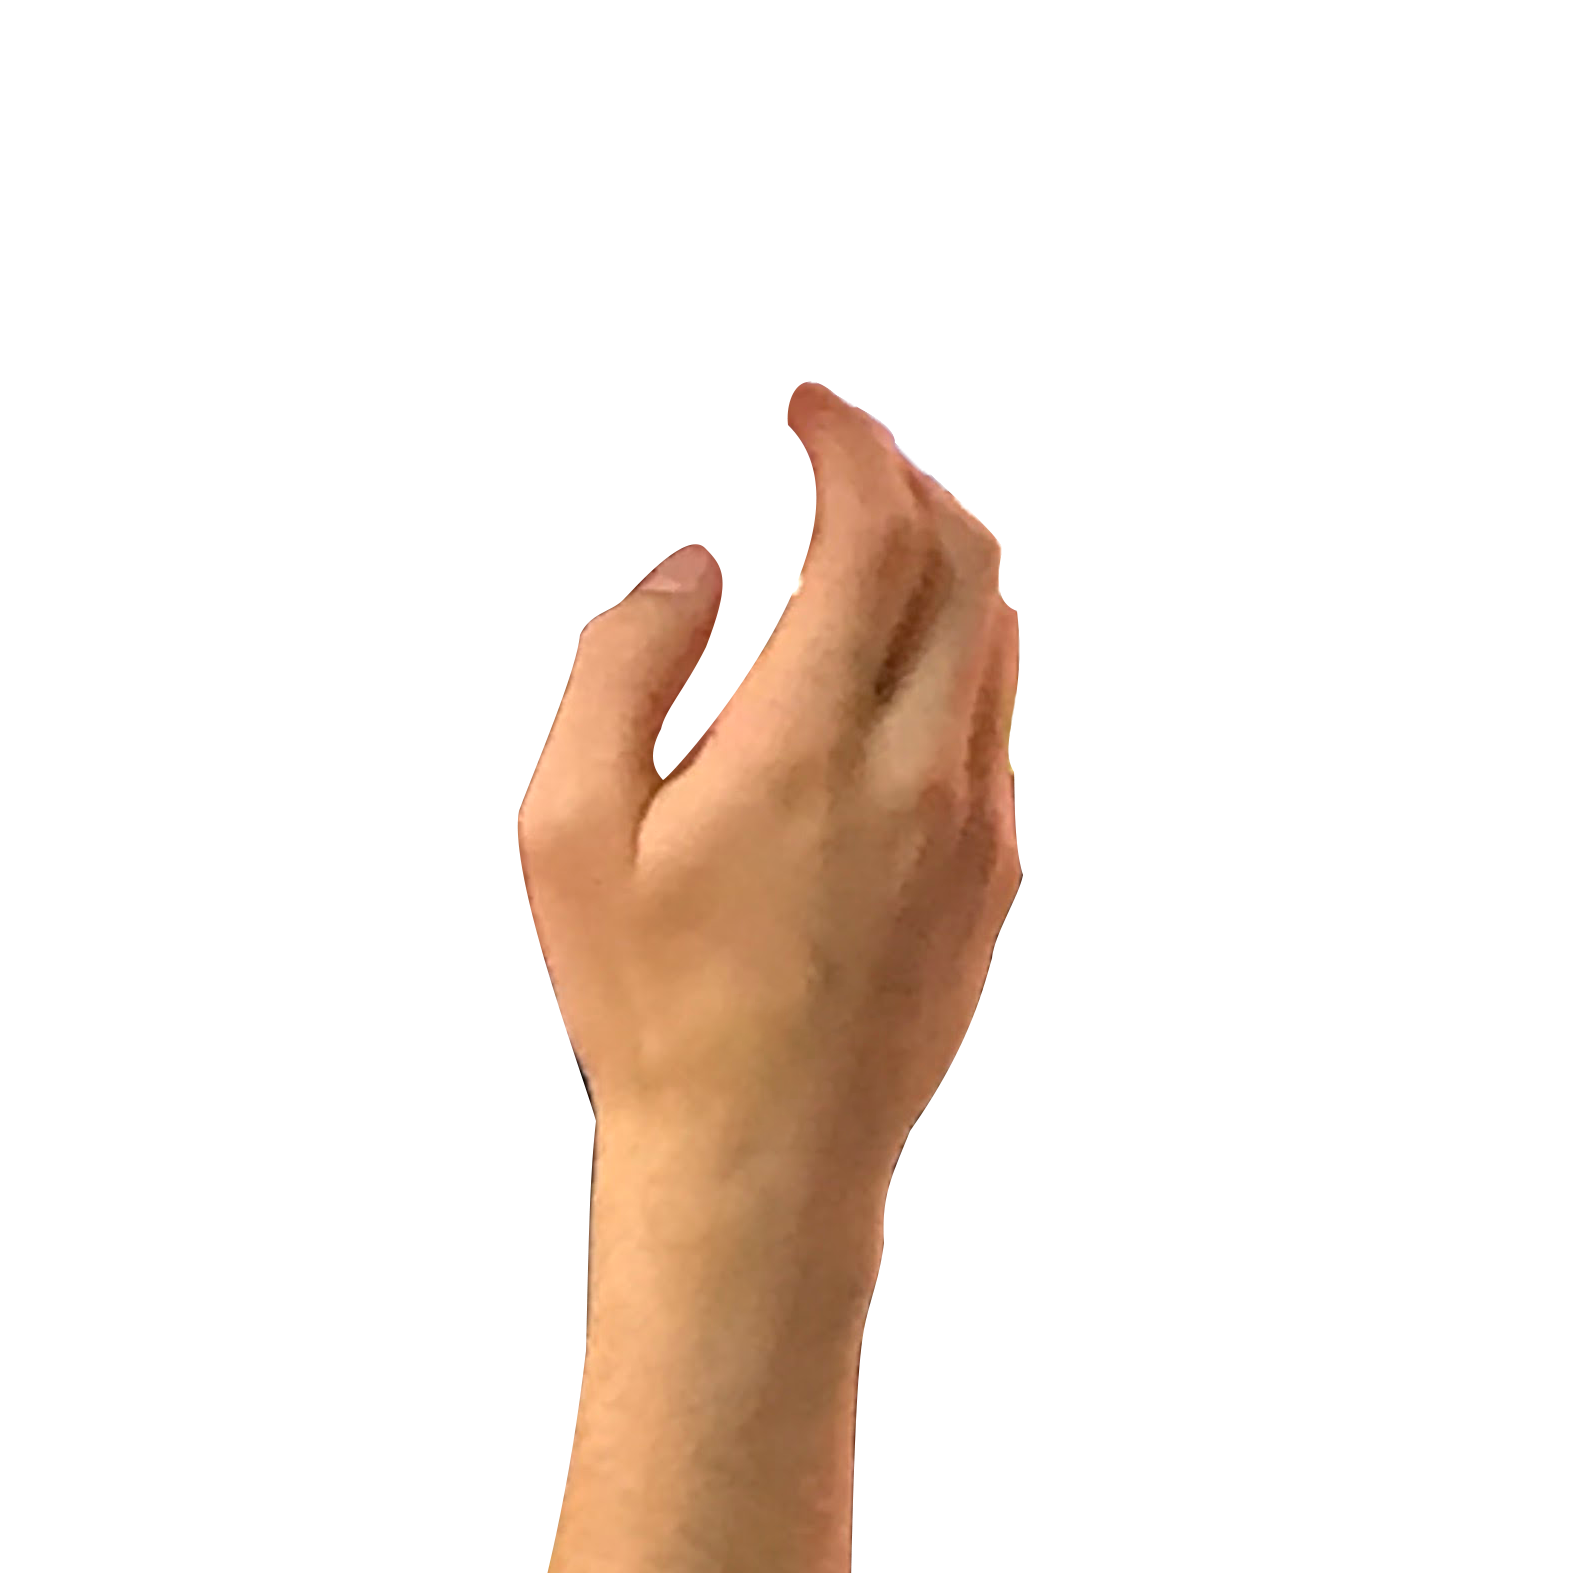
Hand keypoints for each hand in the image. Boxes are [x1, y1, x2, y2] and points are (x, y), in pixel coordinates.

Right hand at [516, 379, 1020, 1216]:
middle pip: (964, 554)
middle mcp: (921, 772)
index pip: (875, 528)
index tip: (796, 411)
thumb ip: (626, 670)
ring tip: (843, 571)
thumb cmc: (659, 1017)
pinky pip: (996, 719)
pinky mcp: (996, 869)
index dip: (840, 438)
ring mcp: (977, 822)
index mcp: (811, 750)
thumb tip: (689, 565)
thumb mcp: (573, 835)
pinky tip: (871, 690)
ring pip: (999, 630)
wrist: (762, 1160)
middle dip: (894, 482)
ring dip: (933, 565)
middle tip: (816, 478)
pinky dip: (948, 658)